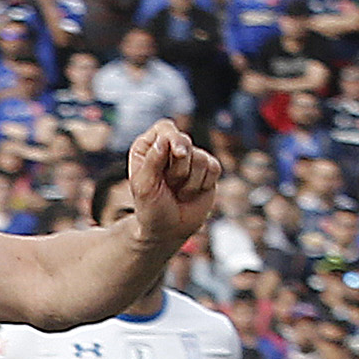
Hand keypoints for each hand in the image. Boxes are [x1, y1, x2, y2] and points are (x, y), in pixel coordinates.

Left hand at [122, 120, 222, 258]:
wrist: (168, 230)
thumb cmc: (151, 208)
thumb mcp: (144, 186)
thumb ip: (153, 160)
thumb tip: (165, 139)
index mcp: (149, 147)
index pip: (165, 128)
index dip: (173, 138)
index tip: (177, 153)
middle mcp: (170, 148)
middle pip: (184, 141)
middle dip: (179, 168)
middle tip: (170, 185)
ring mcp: (191, 159)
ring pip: (200, 158)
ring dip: (189, 181)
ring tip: (178, 192)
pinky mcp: (208, 170)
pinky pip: (213, 168)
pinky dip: (202, 184)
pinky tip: (192, 193)